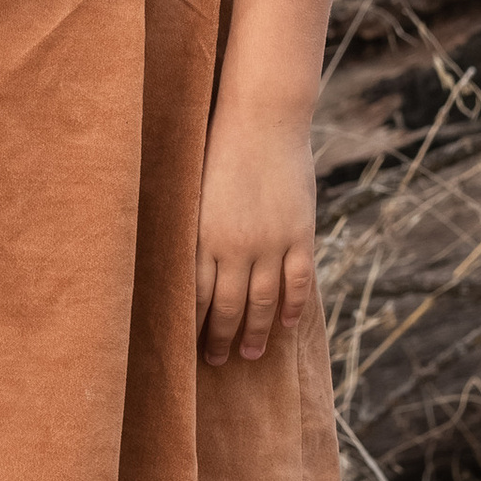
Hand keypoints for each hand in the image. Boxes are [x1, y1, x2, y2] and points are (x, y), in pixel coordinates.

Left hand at [194, 96, 318, 369]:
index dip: (192, 324)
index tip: (188, 346)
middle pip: (227, 305)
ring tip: (250, 353)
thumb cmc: (218, 147)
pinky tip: (288, 325)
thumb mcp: (194, 190)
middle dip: (221, 337)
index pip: (195, 295)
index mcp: (202, 235)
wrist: (262, 119)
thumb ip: (193, 228)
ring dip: (255, 331)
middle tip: (218, 361)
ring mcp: (270, 242)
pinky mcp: (299, 233)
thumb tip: (181, 261)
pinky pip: (297, 281)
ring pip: (263, 300)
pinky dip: (293, 307)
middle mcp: (235, 245)